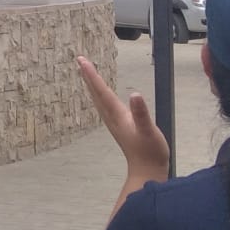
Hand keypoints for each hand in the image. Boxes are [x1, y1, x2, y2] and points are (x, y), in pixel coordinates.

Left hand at [77, 56, 168, 179]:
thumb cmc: (150, 151)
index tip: (82, 60)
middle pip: (95, 92)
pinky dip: (99, 94)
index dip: (92, 74)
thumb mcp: (149, 130)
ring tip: (86, 72)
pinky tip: (101, 94)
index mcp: (117, 114)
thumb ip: (141, 113)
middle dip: (88, 75)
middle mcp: (111, 117)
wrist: (147, 170)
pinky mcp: (118, 126)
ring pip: (98, 99)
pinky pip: (103, 105)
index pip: (101, 90)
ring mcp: (113, 122)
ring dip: (91, 84)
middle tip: (79, 59)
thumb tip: (135, 94)